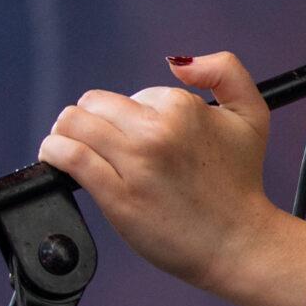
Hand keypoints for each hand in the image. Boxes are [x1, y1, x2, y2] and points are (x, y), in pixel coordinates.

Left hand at [37, 52, 288, 294]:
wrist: (238, 242)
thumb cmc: (241, 183)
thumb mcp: (252, 116)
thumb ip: (225, 71)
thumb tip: (178, 62)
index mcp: (184, 109)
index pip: (132, 95)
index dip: (135, 116)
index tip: (149, 141)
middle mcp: (158, 132)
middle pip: (94, 104)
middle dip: (95, 120)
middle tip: (105, 143)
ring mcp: (136, 164)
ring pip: (73, 124)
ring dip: (66, 133)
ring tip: (75, 147)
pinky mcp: (116, 195)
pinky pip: (69, 156)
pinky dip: (54, 152)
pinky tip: (57, 158)